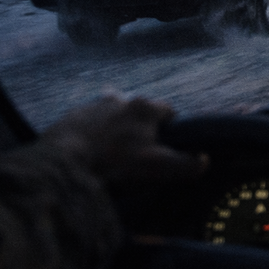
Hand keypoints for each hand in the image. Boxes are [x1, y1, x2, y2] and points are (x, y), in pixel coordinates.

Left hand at [42, 95, 207, 184]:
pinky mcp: (70, 117)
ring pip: (111, 110)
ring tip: (112, 145)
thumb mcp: (158, 169)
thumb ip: (186, 165)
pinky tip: (89, 148)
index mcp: (144, 108)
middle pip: (139, 108)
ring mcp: (93, 106)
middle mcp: (120, 99)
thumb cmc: (116, 165)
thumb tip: (205, 160)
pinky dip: (92, 130)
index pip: (168, 110)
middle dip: (141, 123)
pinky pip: (88, 120)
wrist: (63, 165)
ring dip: (115, 122)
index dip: (170, 128)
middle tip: (138, 147)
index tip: (166, 144)